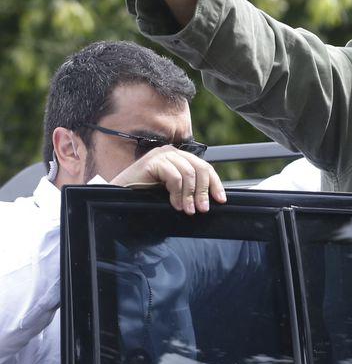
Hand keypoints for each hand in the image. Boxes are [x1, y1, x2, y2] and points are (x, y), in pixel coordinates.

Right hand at [110, 145, 226, 214]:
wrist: (118, 195)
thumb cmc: (143, 194)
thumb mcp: (172, 191)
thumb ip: (188, 188)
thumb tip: (210, 199)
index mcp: (179, 158)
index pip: (204, 167)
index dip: (215, 184)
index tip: (221, 200)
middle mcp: (172, 152)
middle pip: (200, 168)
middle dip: (204, 191)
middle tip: (202, 209)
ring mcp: (162, 154)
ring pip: (189, 173)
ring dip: (190, 195)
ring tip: (188, 210)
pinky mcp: (153, 161)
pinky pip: (174, 176)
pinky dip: (177, 193)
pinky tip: (174, 204)